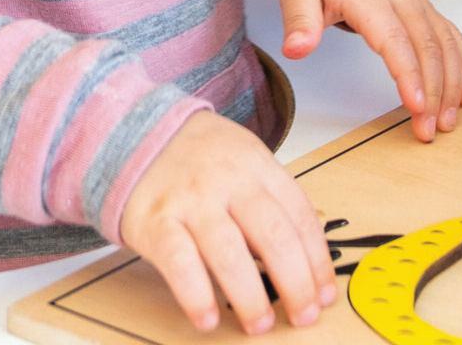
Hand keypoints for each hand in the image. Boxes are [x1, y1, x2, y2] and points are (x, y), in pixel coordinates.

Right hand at [120, 111, 332, 334]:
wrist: (136, 134)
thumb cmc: (202, 159)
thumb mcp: (246, 162)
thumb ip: (273, 202)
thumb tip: (308, 256)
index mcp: (259, 166)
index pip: (300, 216)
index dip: (317, 259)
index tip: (325, 293)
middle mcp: (229, 181)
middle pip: (273, 235)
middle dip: (295, 282)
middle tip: (304, 316)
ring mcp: (192, 201)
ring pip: (229, 253)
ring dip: (250, 296)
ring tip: (260, 325)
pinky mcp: (155, 221)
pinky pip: (179, 263)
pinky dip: (196, 295)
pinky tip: (208, 319)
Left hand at [276, 0, 461, 140]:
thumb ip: (298, 19)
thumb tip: (296, 49)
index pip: (395, 39)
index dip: (408, 74)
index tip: (416, 105)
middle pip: (427, 47)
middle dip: (434, 91)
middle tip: (429, 130)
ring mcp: (418, 3)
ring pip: (445, 44)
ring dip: (452, 83)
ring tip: (448, 120)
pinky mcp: (425, 9)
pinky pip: (451, 35)